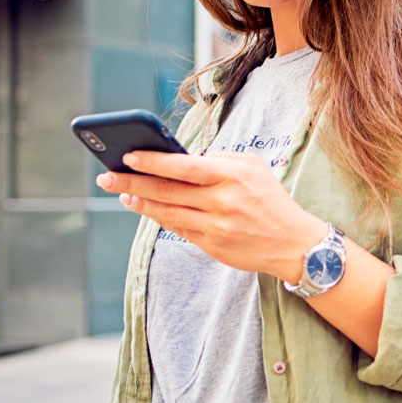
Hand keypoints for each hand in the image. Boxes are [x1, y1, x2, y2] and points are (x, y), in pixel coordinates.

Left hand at [96, 150, 325, 281]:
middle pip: (168, 191)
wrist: (294, 243)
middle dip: (132, 182)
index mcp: (233, 176)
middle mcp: (223, 202)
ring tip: (120, 193)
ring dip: (140, 203)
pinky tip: (145, 209)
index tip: (128, 156)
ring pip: (167, 213)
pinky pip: (178, 229)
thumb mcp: (253, 167)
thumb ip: (220, 159)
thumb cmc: (271, 199)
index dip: (153, 162)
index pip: (185, 167)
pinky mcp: (213, 246)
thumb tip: (182, 159)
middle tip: (107, 176)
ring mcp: (216, 227)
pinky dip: (158, 218)